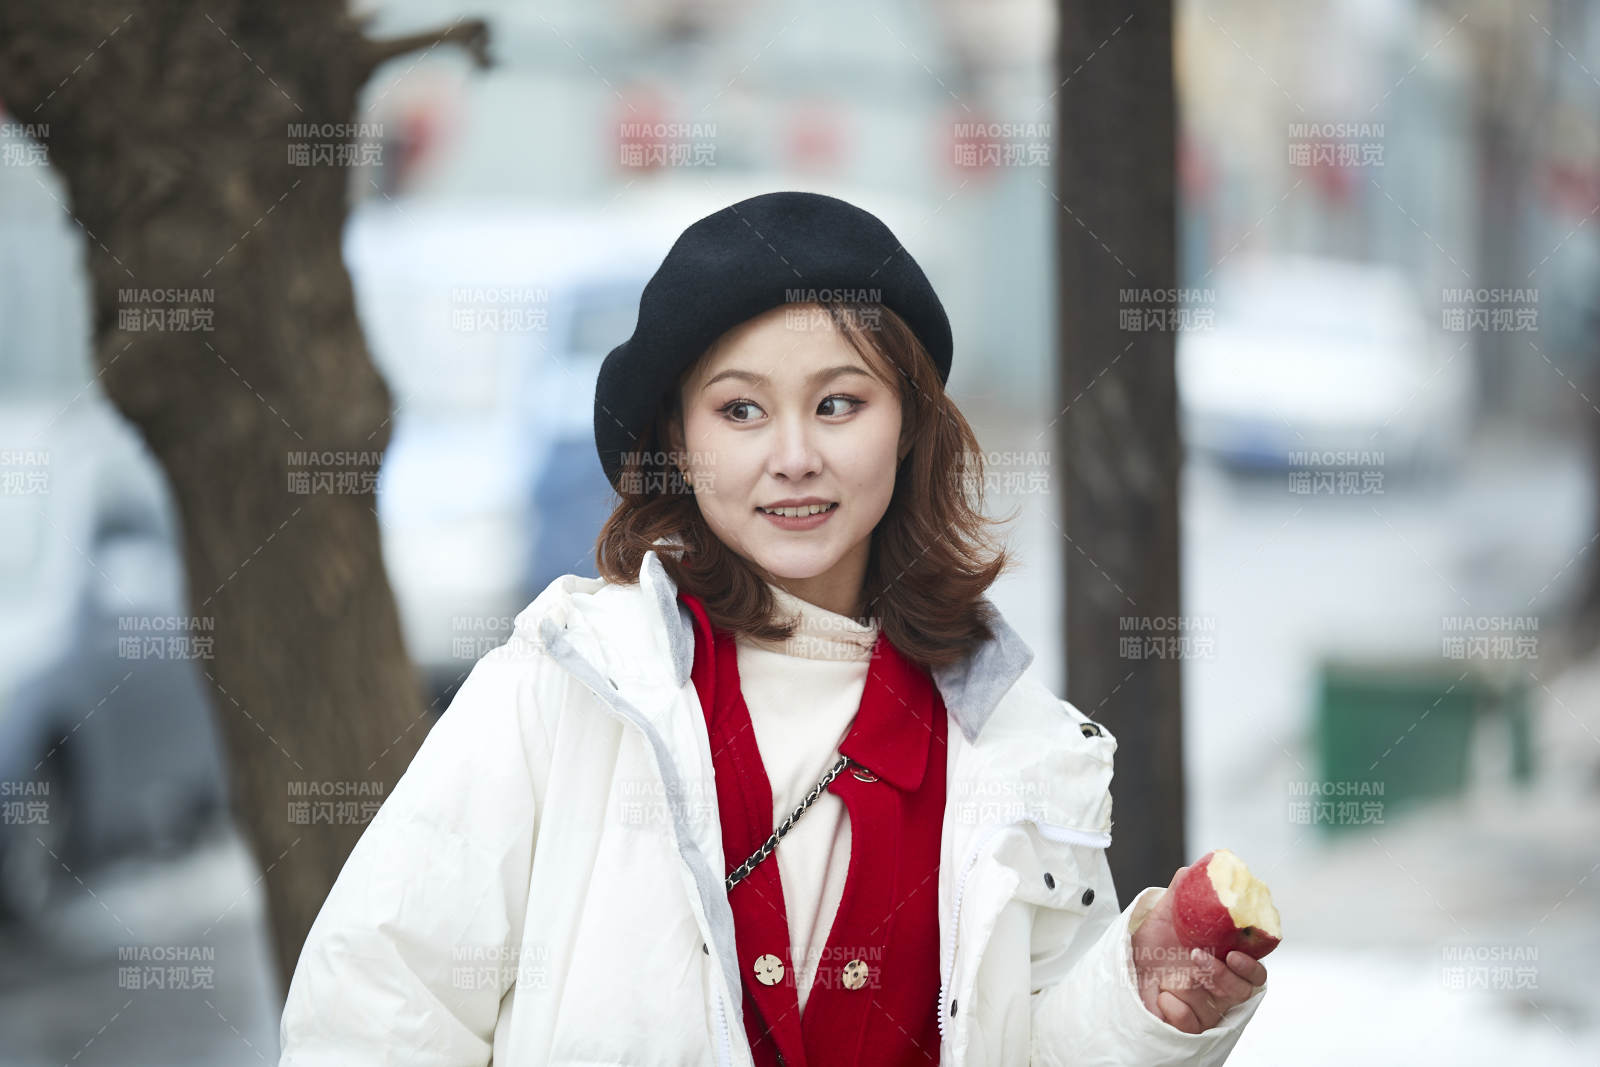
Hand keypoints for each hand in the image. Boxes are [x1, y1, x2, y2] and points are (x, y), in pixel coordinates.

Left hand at [1130, 865, 1268, 1033]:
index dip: (1252, 962)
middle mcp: (1218, 984)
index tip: (1236, 951)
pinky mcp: (1188, 1025)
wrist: (1121, 972)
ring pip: (1223, 1005)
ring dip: (1209, 983)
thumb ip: (1180, 895)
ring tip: (1185, 970)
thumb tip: (1191, 870)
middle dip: (1231, 975)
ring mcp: (1205, 1006)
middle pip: (1246, 988)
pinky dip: (1180, 1011)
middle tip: (1209, 958)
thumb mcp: (1162, 918)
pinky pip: (1193, 1024)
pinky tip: (1164, 998)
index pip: (1252, 965)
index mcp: (1221, 959)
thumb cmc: (1149, 948)